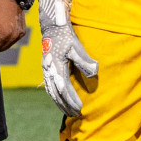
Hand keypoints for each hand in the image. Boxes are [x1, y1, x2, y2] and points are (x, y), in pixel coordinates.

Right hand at [38, 0, 97, 115]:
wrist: (51, 25)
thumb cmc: (64, 34)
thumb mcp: (76, 45)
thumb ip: (84, 60)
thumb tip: (95, 72)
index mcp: (56, 67)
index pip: (65, 89)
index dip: (72, 100)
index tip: (81, 109)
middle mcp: (49, 71)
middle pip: (56, 94)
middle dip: (66, 105)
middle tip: (77, 115)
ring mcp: (46, 70)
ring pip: (51, 91)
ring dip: (59, 102)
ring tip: (68, 111)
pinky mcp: (46, 68)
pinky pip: (48, 86)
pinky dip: (54, 95)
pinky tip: (59, 98)